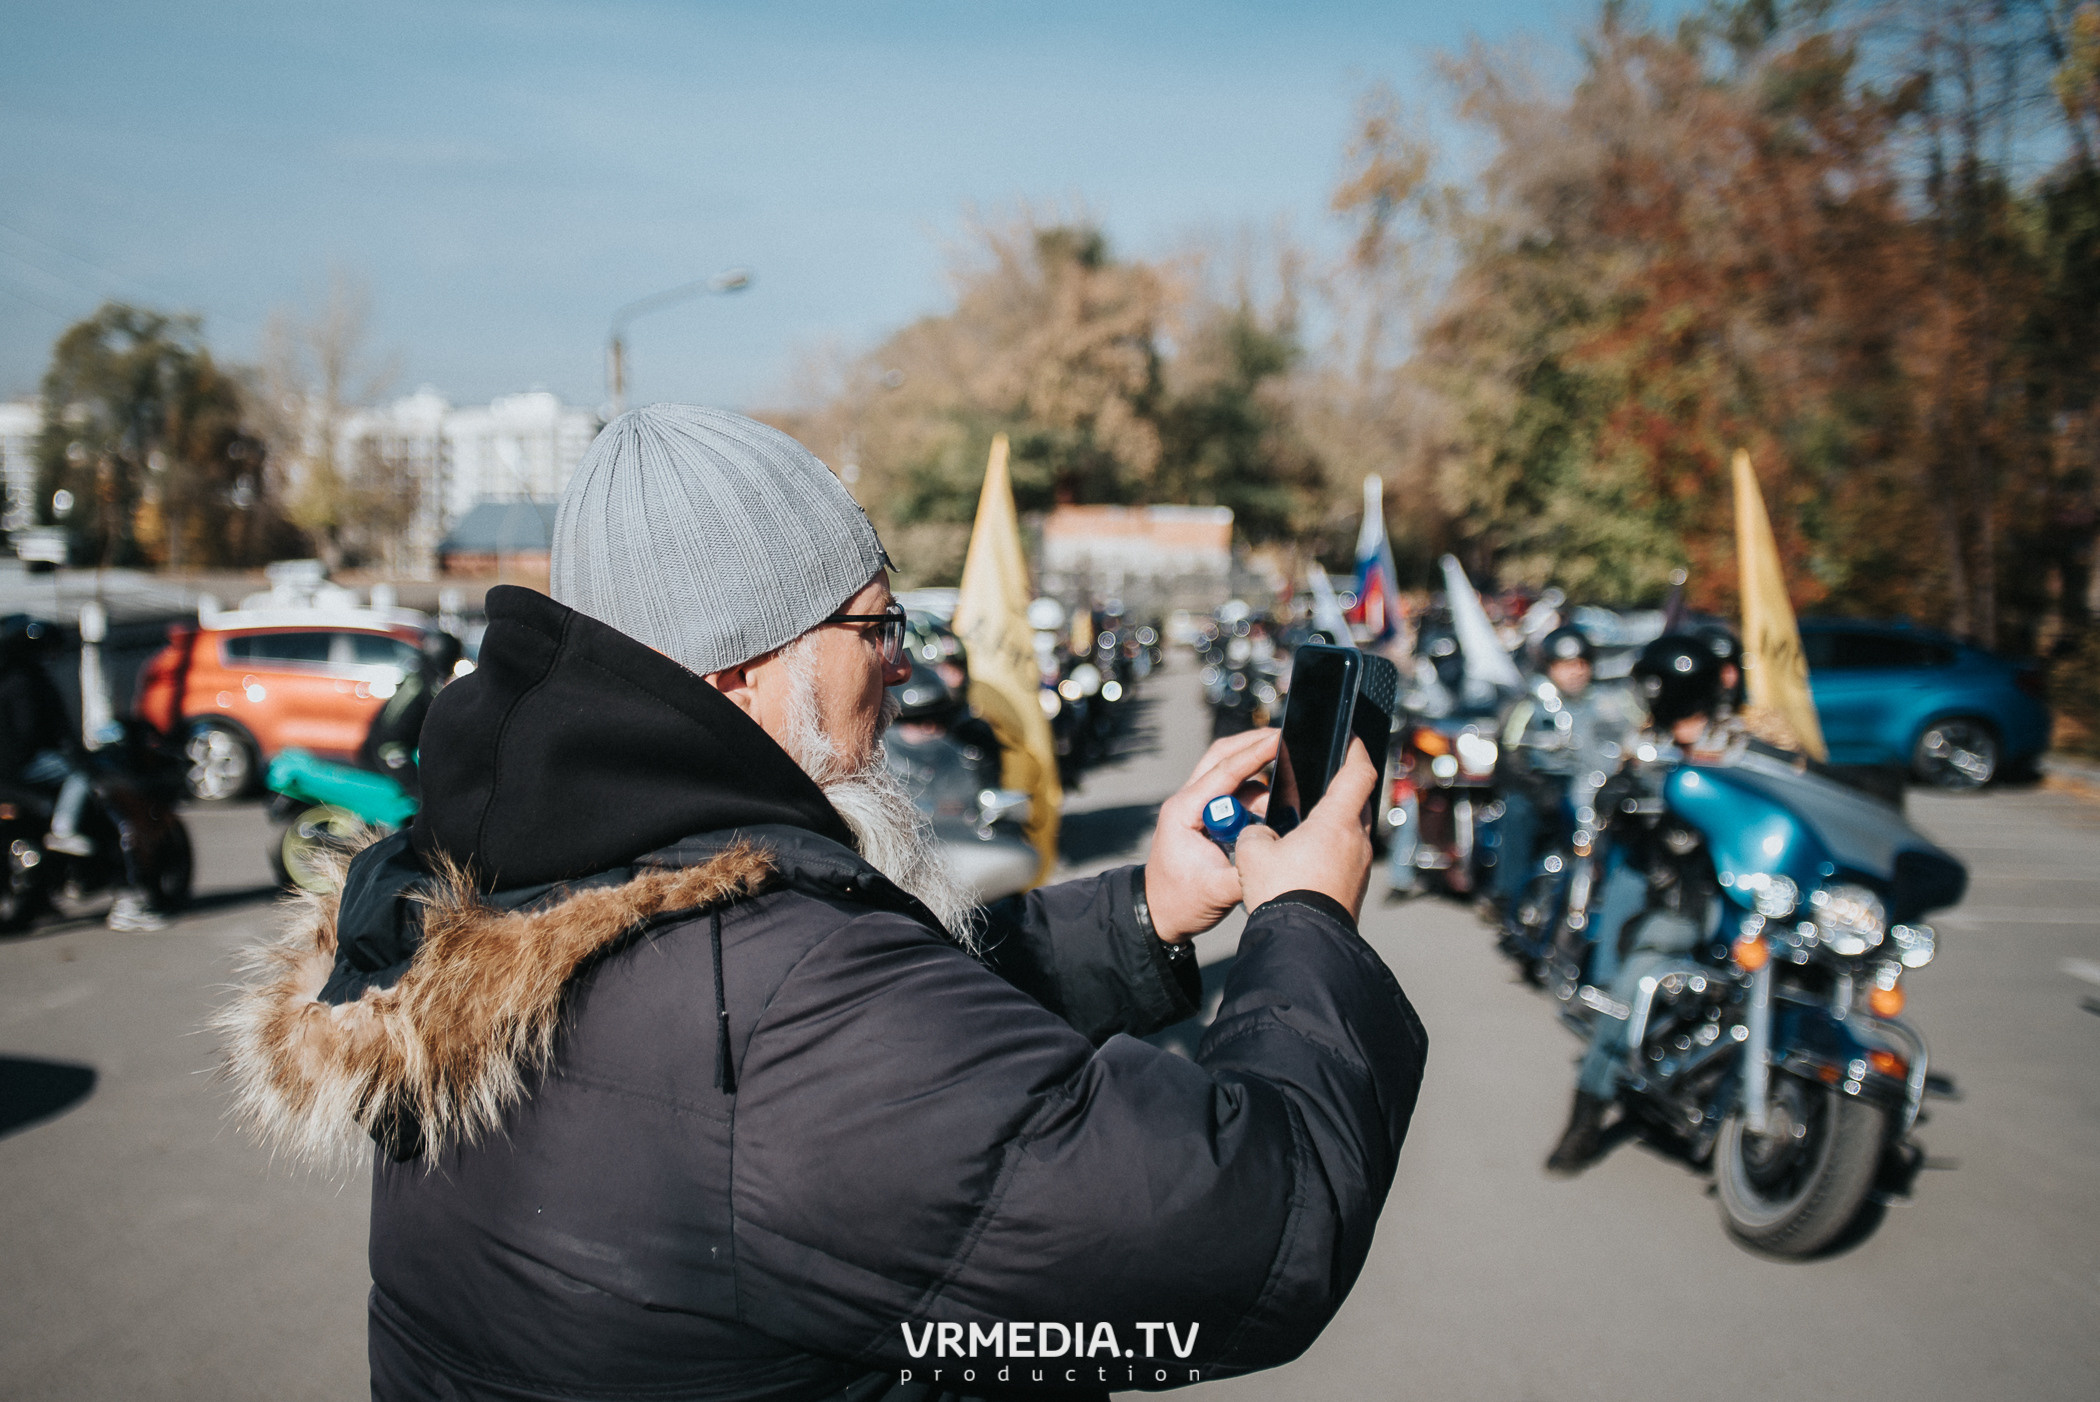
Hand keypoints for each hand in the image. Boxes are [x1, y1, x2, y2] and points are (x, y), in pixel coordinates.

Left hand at [1144, 728, 1279, 941]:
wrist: (1159, 913)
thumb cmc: (1180, 901)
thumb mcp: (1217, 892)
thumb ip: (1248, 873)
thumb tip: (1280, 857)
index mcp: (1185, 811)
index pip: (1223, 772)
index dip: (1254, 754)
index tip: (1279, 740)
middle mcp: (1188, 801)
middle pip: (1222, 757)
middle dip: (1253, 745)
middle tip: (1284, 738)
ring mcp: (1197, 806)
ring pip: (1230, 774)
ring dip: (1258, 777)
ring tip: (1286, 793)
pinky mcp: (1207, 816)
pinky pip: (1234, 793)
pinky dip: (1255, 792)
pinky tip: (1274, 805)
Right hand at [1234, 739, 1376, 920]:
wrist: (1304, 944)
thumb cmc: (1281, 892)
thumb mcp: (1252, 852)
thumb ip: (1256, 831)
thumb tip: (1262, 834)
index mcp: (1337, 822)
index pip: (1359, 772)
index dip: (1356, 750)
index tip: (1351, 739)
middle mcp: (1357, 841)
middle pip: (1356, 802)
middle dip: (1341, 789)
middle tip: (1319, 782)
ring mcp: (1361, 867)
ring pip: (1350, 832)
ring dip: (1333, 824)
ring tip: (1304, 826)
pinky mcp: (1356, 888)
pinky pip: (1346, 858)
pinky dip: (1330, 850)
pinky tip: (1305, 860)